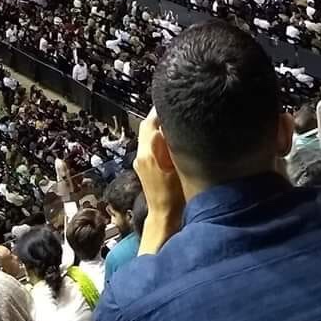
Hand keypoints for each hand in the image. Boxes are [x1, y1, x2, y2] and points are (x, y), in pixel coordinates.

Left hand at [133, 108, 183, 254]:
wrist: (164, 218)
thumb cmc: (175, 198)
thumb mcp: (179, 168)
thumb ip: (174, 146)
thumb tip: (173, 126)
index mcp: (149, 154)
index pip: (152, 122)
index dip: (162, 111)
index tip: (173, 102)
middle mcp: (141, 155)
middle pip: (147, 126)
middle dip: (159, 116)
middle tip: (174, 107)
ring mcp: (140, 161)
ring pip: (147, 135)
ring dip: (158, 126)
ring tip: (174, 120)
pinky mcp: (143, 167)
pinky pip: (149, 144)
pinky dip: (157, 137)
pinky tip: (170, 138)